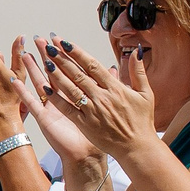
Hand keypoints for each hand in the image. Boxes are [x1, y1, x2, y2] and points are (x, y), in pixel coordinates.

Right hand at [13, 36, 97, 167]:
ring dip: (32, 69)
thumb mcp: (108, 105)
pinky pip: (31, 103)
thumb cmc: (99, 134)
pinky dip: (22, 92)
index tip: (59, 40)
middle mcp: (62, 99)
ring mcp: (51, 108)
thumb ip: (110, 85)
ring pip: (40, 83)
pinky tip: (14, 80)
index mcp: (77, 94)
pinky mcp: (44, 118)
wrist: (89, 155)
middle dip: (46, 55)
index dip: (64, 54)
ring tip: (23, 53)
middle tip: (39, 39)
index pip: (70, 70)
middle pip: (53, 72)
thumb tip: (114, 67)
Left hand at [43, 37, 151, 160]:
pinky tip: (44, 88)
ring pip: (70, 88)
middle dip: (62, 58)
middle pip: (78, 74)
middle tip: (48, 45)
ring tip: (44, 60)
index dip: (77, 52)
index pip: (93, 65)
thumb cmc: (142, 121)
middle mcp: (102, 97)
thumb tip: (135, 52)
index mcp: (116, 88)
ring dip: (56, 74)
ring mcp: (92, 110)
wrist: (137, 148)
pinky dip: (56, 98)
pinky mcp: (85, 124)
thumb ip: (138, 72)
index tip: (64, 42)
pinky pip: (67, 109)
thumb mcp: (146, 94)